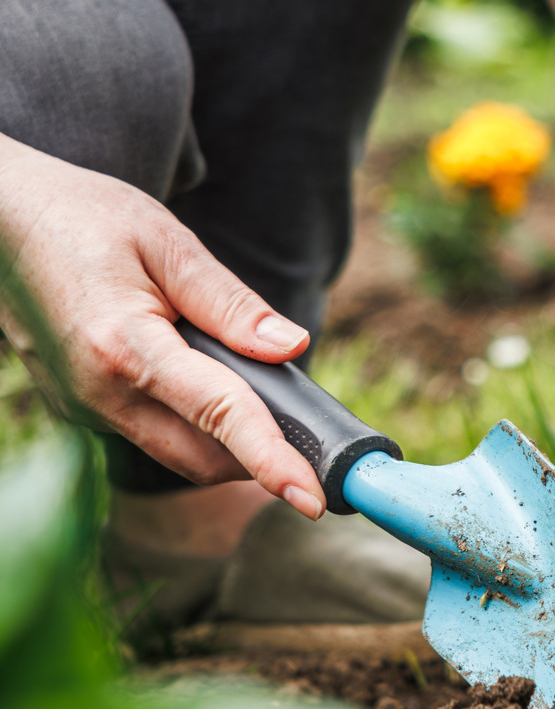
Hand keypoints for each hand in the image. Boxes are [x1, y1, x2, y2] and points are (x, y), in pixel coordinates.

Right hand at [0, 138, 326, 518]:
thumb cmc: (83, 218)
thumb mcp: (167, 242)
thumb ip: (230, 303)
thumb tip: (292, 347)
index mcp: (125, 348)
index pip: (219, 416)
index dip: (274, 460)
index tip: (314, 496)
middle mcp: (99, 394)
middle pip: (202, 457)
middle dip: (262, 459)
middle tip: (314, 438)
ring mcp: (83, 408)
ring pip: (176, 451)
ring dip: (228, 445)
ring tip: (272, 404)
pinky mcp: (78, 407)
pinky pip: (150, 432)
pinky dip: (194, 425)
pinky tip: (214, 382)